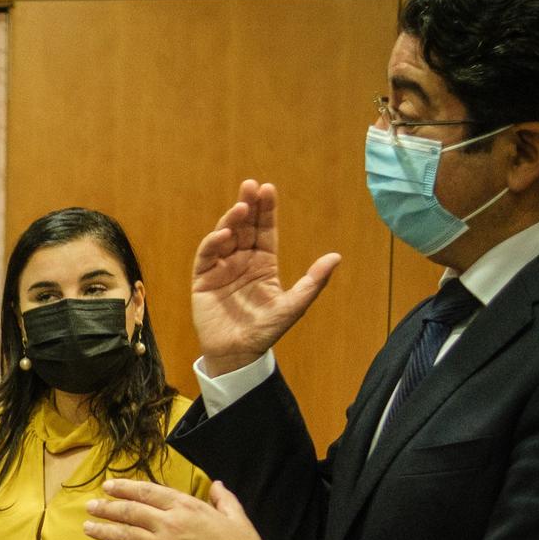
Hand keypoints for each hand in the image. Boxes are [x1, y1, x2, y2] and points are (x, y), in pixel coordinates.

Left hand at [85, 478, 266, 539]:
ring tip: (87, 527)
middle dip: (107, 507)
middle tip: (91, 506)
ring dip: (103, 531)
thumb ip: (224, 499)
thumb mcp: (237, 517)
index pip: (148, 492)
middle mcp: (170, 523)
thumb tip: (217, 484)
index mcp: (187, 507)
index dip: (126, 488)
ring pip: (125, 535)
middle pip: (130, 511)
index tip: (109, 486)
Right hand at [192, 181, 341, 375]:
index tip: (268, 189)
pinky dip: (214, 242)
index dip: (267, 211)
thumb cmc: (265, 331)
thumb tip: (335, 257)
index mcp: (263, 263)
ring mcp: (221, 268)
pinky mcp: (203, 279)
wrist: (237, 354)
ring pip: (225, 236)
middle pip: (245, 227)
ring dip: (231, 220)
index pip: (265, 231)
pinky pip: (207, 255)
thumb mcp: (293, 306)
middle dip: (248, 205)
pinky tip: (225, 234)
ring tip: (241, 207)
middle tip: (251, 185)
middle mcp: (242, 261)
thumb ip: (313, 282)